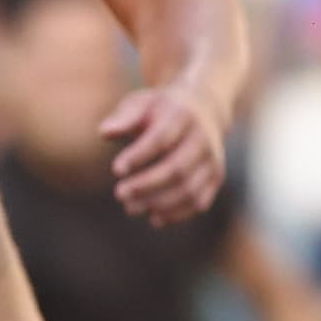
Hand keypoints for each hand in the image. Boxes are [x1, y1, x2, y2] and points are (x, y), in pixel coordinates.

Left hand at [103, 76, 227, 223]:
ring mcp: (212, 159)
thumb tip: (104, 132)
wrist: (204, 108)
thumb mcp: (142, 103)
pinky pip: (198, 201)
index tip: (116, 169)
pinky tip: (154, 217)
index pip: (161, 138)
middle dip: (146, 185)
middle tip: (119, 194)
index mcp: (182, 115)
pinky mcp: (215, 177)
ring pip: (189, 190)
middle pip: (176, 169)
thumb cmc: (162, 108)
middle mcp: (203, 138)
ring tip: (130, 208)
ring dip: (159, 204)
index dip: (139, 156)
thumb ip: (124, 118)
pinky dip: (176, 214)